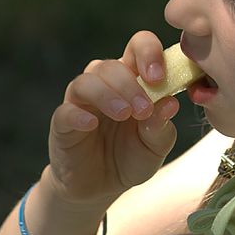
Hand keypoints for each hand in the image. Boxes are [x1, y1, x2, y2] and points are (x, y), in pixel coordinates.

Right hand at [47, 31, 179, 205]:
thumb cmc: (132, 156)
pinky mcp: (63, 124)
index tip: (160, 76)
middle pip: (112, 65)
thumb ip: (161, 126)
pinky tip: (92, 124)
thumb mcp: (155, 146)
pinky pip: (66, 111)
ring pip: (87, 81)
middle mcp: (105, 84)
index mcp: (133, 80)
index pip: (138, 47)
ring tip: (125, 114)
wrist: (102, 187)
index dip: (149, 53)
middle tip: (143, 109)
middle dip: (130, 84)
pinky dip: (79, 115)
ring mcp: (81, 102)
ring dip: (108, 94)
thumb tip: (171, 104)